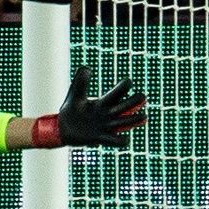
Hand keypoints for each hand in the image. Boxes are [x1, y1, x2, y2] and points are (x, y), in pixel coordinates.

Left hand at [32, 66, 146, 147]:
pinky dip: (121, 140)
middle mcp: (107, 114)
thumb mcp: (75, 94)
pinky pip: (114, 141)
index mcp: (102, 103)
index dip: (123, 87)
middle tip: (143, 96)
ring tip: (145, 117)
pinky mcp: (100, 138)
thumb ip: (80, 82)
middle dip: (134, 102)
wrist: (63, 128)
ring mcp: (105, 127)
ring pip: (123, 123)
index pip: (116, 94)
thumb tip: (87, 67)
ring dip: (134, 120)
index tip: (128, 82)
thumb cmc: (71, 109)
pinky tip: (125, 138)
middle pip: (124, 107)